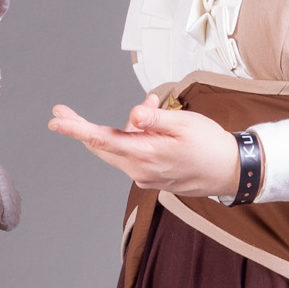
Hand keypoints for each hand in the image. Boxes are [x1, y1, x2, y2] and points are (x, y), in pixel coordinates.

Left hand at [50, 95, 239, 197]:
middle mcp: (140, 170)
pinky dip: (134, 139)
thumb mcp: (183, 123)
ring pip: (118, 150)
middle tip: (62, 113)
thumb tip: (132, 115)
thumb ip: (154, 119)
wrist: (231, 171)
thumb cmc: (211, 145)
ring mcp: (144, 177)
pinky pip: (132, 155)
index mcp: (146, 154)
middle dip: (83, 129)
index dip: (77, 129)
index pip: (102, 140)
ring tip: (153, 109)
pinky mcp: (150, 179)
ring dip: (122, 129)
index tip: (57, 121)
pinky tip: (153, 127)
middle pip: (102, 147)